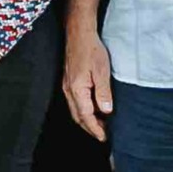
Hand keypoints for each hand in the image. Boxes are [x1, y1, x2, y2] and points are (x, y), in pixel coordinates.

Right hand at [61, 24, 113, 141]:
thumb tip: (106, 110)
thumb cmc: (91, 50)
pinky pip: (75, 102)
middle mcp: (69, 90)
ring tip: (100, 124)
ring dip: (86, 120)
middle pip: (77, 116)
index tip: (103, 137)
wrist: (79, 34)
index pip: (86, 116)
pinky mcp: (69, 81)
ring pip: (75, 110)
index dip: (95, 128)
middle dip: (89, 128)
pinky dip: (83, 110)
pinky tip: (93, 108)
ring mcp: (67, 86)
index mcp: (77, 89)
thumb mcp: (102, 71)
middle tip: (102, 135)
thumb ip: (103, 92)